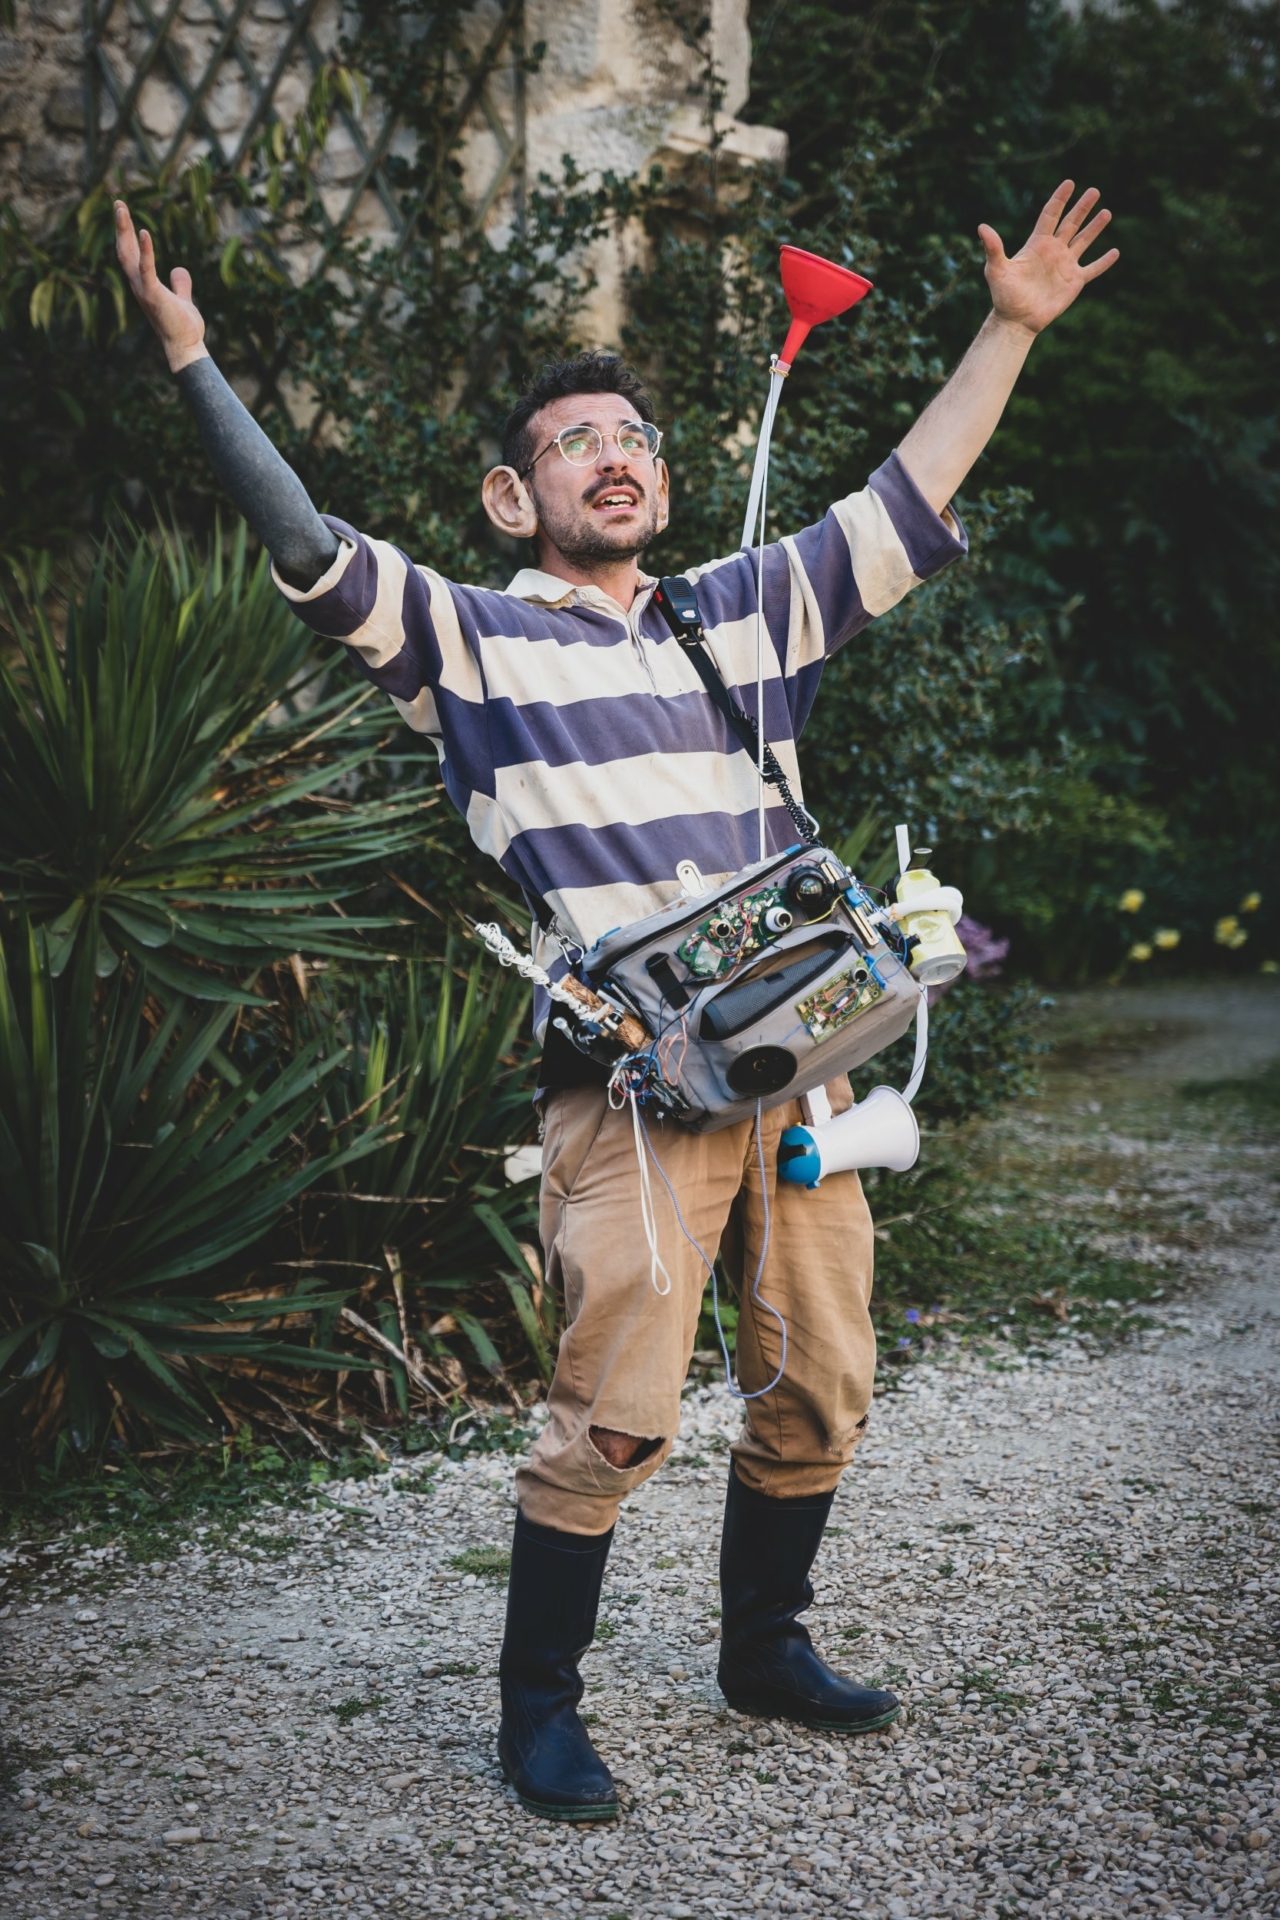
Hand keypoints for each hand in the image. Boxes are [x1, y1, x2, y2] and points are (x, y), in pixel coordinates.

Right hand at [114, 200, 207, 371]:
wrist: (186, 347)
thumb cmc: (182, 327)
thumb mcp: (182, 299)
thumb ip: (180, 284)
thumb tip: (179, 269)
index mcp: (144, 283)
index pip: (131, 254)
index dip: (127, 233)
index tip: (124, 213)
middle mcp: (138, 284)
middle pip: (124, 249)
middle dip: (121, 226)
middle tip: (118, 202)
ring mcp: (144, 289)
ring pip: (128, 255)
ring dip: (124, 231)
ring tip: (121, 209)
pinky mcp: (153, 295)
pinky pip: (147, 269)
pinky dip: (145, 250)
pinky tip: (145, 232)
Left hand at [979, 181, 1117, 336]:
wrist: (1016, 321)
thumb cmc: (1004, 296)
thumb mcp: (996, 270)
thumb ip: (993, 248)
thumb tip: (982, 227)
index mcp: (1037, 244)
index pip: (1050, 215)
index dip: (1059, 199)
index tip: (1069, 183)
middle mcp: (1053, 251)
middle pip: (1070, 223)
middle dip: (1082, 207)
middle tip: (1094, 191)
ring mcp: (1065, 266)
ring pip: (1083, 241)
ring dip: (1095, 228)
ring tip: (1106, 213)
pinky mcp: (1074, 282)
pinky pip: (1093, 269)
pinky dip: (1104, 262)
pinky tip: (1115, 252)